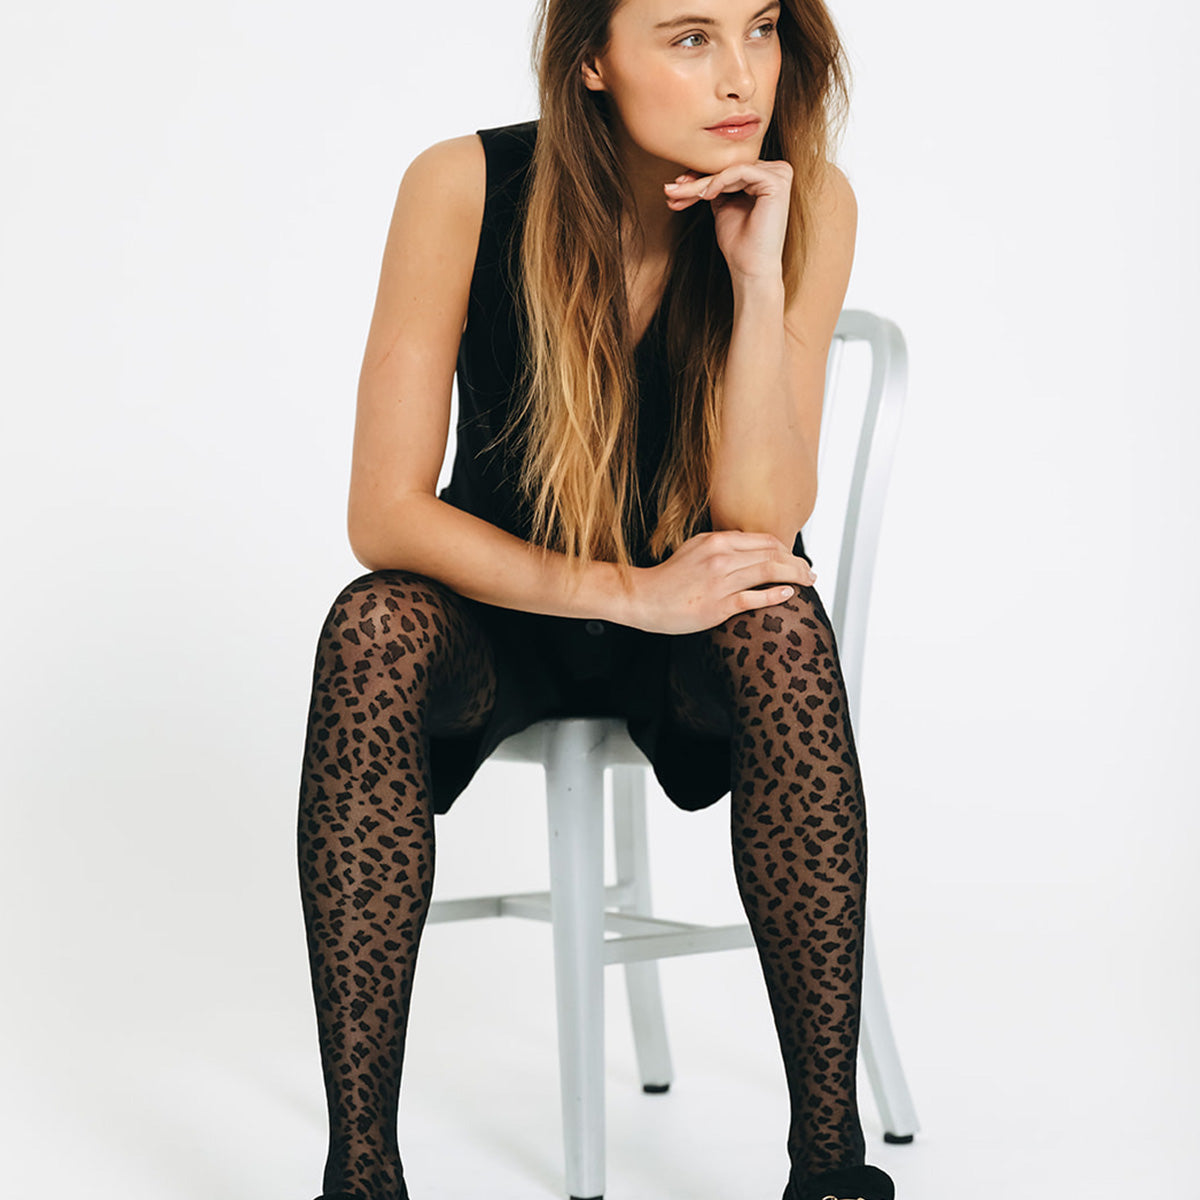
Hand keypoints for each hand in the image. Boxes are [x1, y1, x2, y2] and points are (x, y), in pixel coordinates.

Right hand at [625, 530, 816, 635]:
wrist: (644, 598)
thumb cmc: (669, 578)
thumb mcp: (695, 548)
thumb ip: (723, 545)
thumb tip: (751, 548)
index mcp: (716, 540)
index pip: (764, 540)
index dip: (787, 549)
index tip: (796, 560)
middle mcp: (720, 557)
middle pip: (772, 553)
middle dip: (797, 562)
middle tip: (810, 573)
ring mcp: (720, 581)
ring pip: (768, 571)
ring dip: (794, 575)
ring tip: (807, 582)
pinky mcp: (718, 605)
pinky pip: (754, 597)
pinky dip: (776, 594)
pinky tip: (789, 594)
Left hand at [663, 159, 792, 281]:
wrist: (750, 268)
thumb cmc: (739, 243)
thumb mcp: (722, 206)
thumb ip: (716, 185)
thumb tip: (694, 170)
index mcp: (765, 176)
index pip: (727, 168)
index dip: (699, 176)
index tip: (674, 188)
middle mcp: (776, 171)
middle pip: (727, 167)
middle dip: (695, 180)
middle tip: (671, 190)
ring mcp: (779, 175)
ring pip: (730, 169)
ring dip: (702, 183)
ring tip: (681, 195)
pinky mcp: (777, 181)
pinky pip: (741, 171)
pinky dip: (719, 181)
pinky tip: (705, 195)